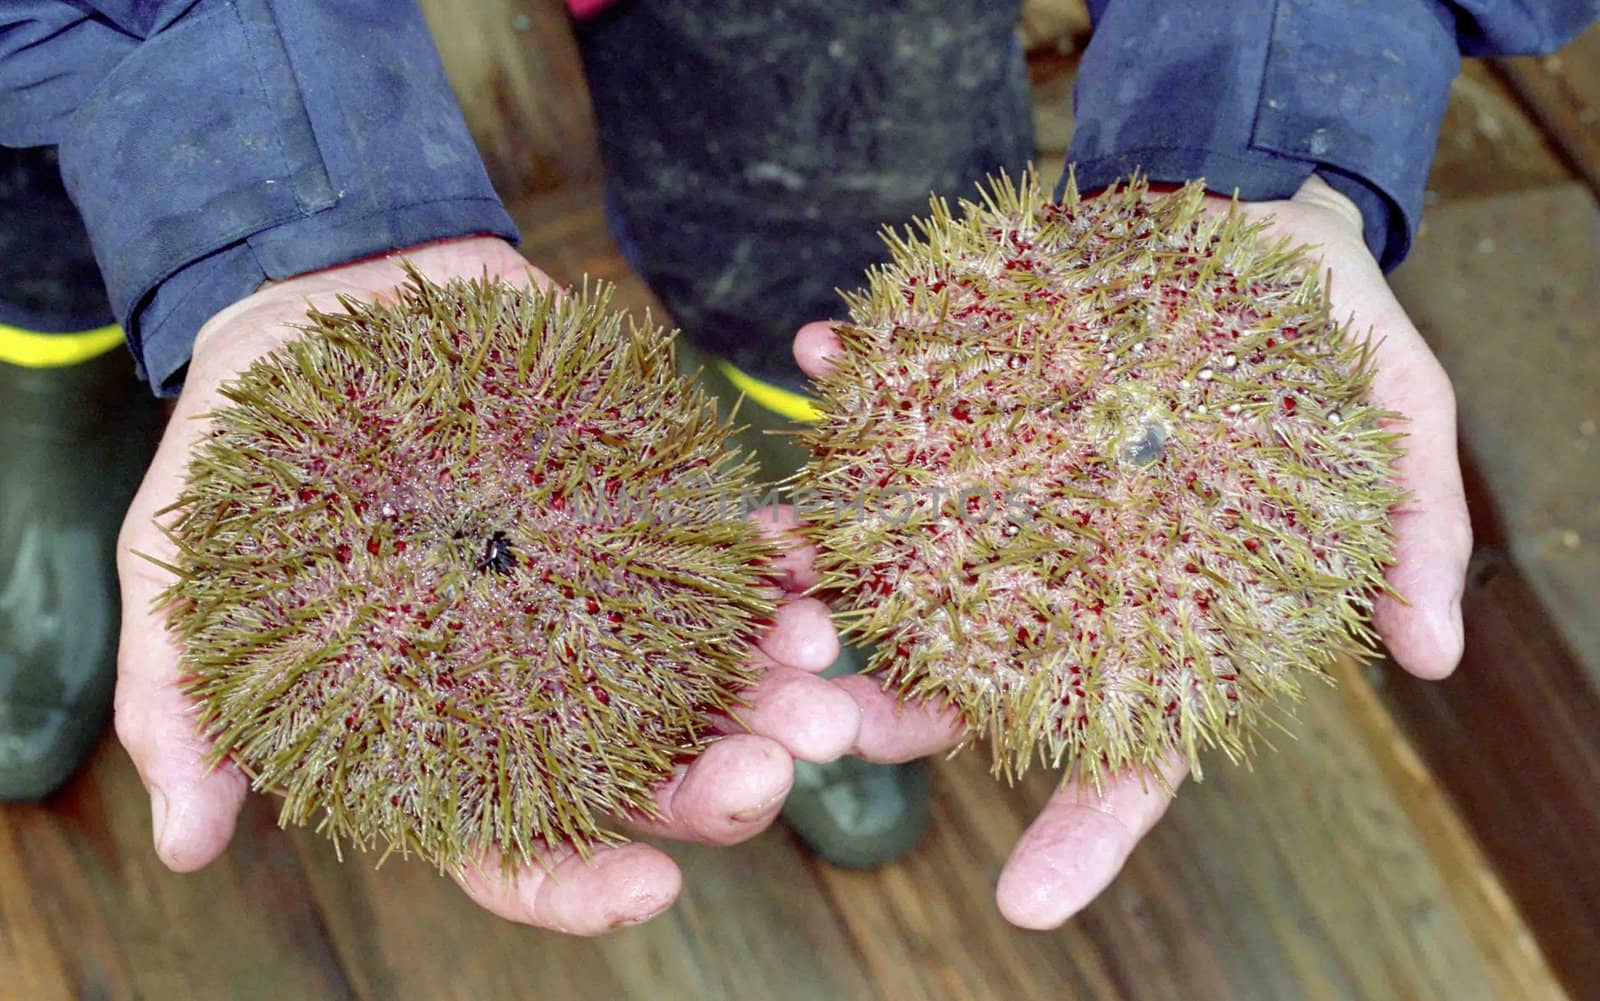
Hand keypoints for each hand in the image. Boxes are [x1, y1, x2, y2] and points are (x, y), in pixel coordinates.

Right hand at [114, 236, 857, 933]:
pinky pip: (722, 544)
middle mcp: (546, 680)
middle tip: (781, 764)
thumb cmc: (248, 463)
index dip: (581, 884)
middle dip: (726, 780)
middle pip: (650, 766)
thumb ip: (188, 710)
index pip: (521, 846)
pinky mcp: (638, 504)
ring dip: (779, 677)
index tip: (649, 887)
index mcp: (452, 732)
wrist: (316, 307)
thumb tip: (185, 848)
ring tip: (821, 663)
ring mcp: (604, 593)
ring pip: (711, 667)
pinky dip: (770, 557)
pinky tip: (805, 562)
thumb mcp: (190, 584)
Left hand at [789, 174, 1470, 928]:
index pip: (1128, 751)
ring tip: (779, 559)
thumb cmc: (1327, 334)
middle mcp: (1066, 563)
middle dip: (886, 712)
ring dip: (828, 564)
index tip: (1025, 905)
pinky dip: (853, 381)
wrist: (1259, 204)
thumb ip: (1407, 530)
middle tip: (819, 721)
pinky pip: (895, 401)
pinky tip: (821, 351)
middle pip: (971, 674)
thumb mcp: (1399, 420)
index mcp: (1164, 607)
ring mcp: (1007, 485)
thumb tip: (1436, 655)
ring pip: (903, 559)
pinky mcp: (972, 394)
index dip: (1084, 835)